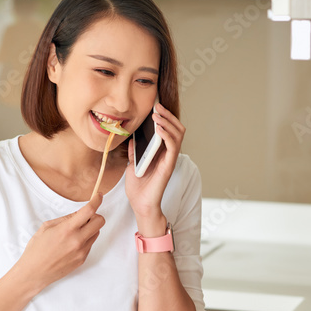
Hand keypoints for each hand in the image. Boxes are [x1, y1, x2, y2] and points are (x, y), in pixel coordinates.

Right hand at [18, 194, 104, 290]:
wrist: (34, 273)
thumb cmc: (36, 249)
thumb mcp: (46, 227)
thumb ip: (65, 219)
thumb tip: (79, 213)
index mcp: (67, 230)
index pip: (89, 211)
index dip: (96, 200)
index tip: (98, 196)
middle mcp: (77, 241)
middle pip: (100, 221)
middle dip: (95, 216)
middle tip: (83, 218)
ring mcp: (82, 251)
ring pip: (96, 233)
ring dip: (89, 229)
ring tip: (72, 234)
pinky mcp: (82, 260)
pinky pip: (90, 244)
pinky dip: (84, 240)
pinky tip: (70, 245)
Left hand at [125, 102, 184, 218]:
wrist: (140, 204)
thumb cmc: (138, 187)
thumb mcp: (133, 164)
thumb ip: (135, 151)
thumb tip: (132, 138)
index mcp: (161, 152)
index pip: (169, 130)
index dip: (165, 117)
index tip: (155, 107)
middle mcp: (168, 154)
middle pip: (177, 129)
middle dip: (168, 115)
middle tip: (157, 106)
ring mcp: (170, 159)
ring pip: (178, 135)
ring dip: (168, 122)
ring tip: (157, 115)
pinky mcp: (168, 166)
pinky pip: (172, 147)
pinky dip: (167, 135)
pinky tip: (158, 128)